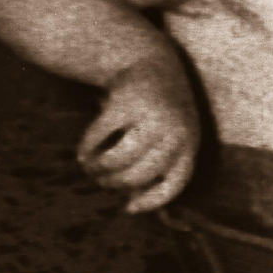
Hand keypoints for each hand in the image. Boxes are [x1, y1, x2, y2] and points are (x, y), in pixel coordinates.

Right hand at [78, 58, 200, 213]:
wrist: (153, 62)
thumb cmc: (160, 113)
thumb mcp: (171, 138)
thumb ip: (159, 170)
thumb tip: (143, 210)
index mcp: (190, 143)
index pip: (174, 182)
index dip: (152, 201)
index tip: (128, 209)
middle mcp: (175, 131)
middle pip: (139, 174)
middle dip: (115, 183)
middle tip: (101, 181)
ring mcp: (151, 115)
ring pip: (118, 158)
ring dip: (98, 168)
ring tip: (91, 167)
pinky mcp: (126, 102)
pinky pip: (99, 136)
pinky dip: (87, 148)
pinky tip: (83, 153)